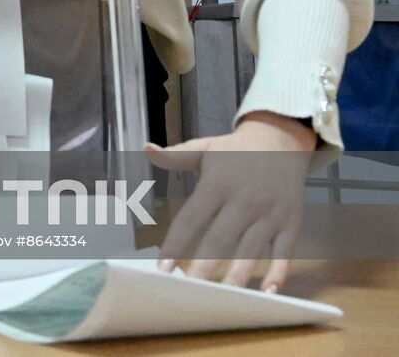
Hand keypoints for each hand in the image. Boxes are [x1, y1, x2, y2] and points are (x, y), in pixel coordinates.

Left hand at [147, 111, 314, 291]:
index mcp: (217, 184)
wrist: (281, 140)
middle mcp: (244, 200)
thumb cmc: (235, 150)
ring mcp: (269, 213)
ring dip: (237, 275)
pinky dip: (278, 272)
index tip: (163, 267)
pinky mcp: (291, 222)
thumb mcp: (205, 148)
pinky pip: (284, 252)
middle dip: (204, 267)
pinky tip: (267, 292)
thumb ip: (175, 156)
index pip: (192, 218)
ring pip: (251, 250)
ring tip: (222, 298)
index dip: (176, 243)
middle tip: (190, 291)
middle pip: (220, 239)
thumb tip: (146, 149)